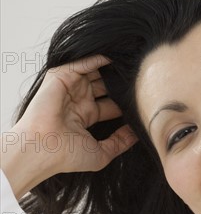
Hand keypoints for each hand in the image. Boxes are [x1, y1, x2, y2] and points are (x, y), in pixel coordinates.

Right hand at [1, 54, 137, 197]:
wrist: (44, 149)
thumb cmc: (68, 155)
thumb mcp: (103, 153)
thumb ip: (121, 142)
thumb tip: (138, 134)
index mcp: (85, 117)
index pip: (110, 105)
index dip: (125, 102)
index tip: (144, 99)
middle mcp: (78, 101)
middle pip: (104, 86)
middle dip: (120, 83)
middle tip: (141, 78)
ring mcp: (70, 89)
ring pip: (95, 73)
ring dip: (112, 69)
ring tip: (132, 64)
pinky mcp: (60, 77)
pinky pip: (83, 63)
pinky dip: (98, 59)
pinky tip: (115, 58)